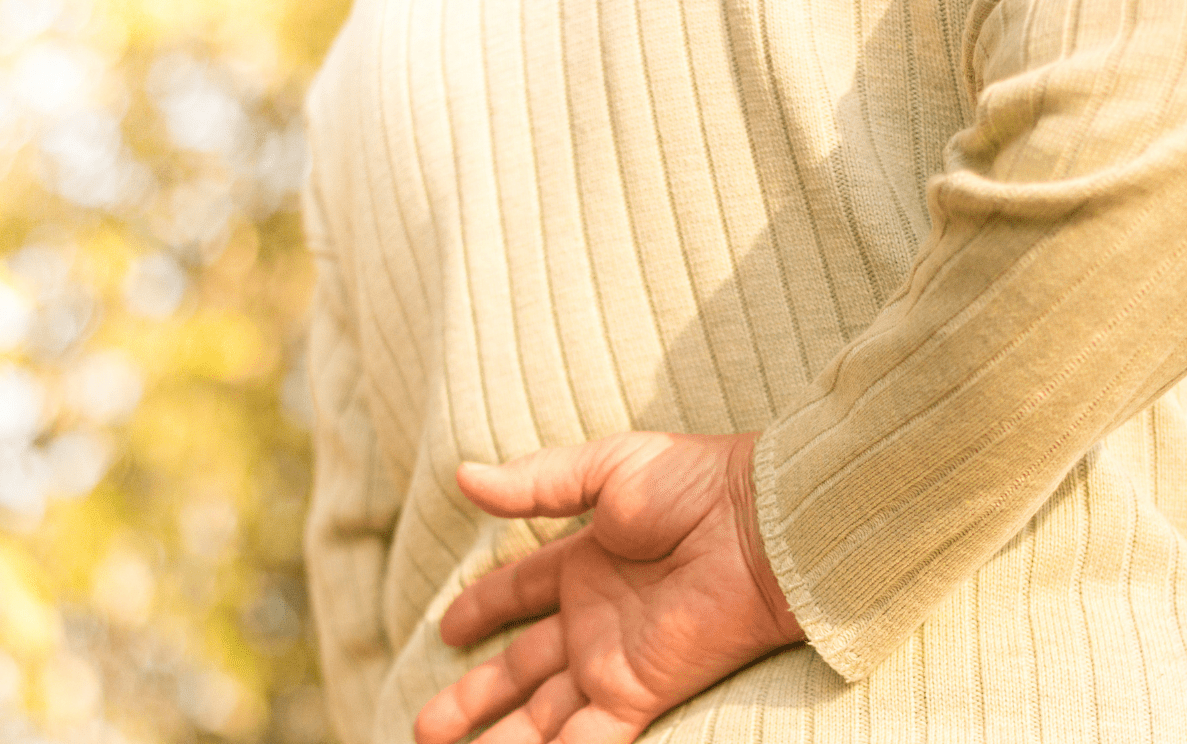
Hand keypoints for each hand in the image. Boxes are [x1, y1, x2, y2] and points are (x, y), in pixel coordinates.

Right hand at [414, 432, 804, 743]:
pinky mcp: (637, 691)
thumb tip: (464, 477)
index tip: (446, 628)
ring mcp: (613, 659)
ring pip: (541, 714)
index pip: (518, 593)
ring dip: (499, 741)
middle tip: (425, 728)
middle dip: (472, 699)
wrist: (762, 524)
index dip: (481, 609)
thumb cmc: (696, 485)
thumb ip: (537, 483)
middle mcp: (594, 618)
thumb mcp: (607, 469)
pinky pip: (587, 738)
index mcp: (586, 562)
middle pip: (519, 670)